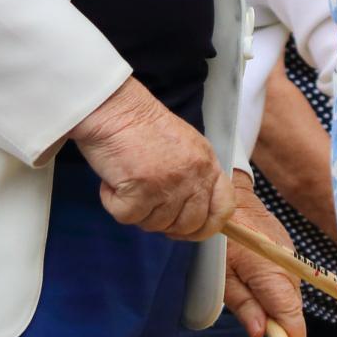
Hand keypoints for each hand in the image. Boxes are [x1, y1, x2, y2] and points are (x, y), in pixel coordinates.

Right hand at [70, 78, 236, 239]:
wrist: (112, 107)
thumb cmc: (141, 125)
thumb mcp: (184, 146)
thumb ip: (195, 175)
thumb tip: (190, 211)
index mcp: (207, 163)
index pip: (224, 208)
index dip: (207, 226)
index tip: (188, 228)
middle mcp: (193, 176)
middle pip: (188, 225)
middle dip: (165, 223)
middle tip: (146, 203)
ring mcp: (168, 185)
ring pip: (154, 224)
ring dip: (137, 209)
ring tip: (128, 180)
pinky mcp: (140, 192)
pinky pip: (127, 216)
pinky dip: (114, 202)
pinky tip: (113, 180)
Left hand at [222, 173, 307, 336]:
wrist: (231, 196)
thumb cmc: (220, 237)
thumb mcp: (222, 275)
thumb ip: (243, 304)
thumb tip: (260, 333)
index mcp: (270, 273)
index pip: (291, 316)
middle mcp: (288, 265)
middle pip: (293, 308)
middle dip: (282, 326)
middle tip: (264, 334)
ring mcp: (291, 255)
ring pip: (292, 295)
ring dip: (279, 307)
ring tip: (255, 304)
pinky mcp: (289, 249)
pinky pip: (289, 279)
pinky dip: (278, 290)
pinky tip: (258, 285)